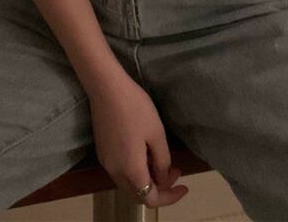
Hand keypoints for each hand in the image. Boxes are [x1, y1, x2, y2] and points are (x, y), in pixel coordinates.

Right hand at [88, 71, 188, 207]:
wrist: (106, 88)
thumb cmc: (136, 108)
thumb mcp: (157, 134)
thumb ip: (162, 161)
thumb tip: (163, 178)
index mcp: (131, 170)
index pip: (151, 198)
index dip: (170, 196)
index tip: (184, 185)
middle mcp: (115, 172)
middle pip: (138, 194)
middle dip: (160, 188)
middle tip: (176, 170)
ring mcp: (106, 162)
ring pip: (129, 183)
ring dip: (147, 179)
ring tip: (162, 160)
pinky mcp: (102, 151)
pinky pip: (121, 171)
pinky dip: (135, 170)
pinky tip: (144, 153)